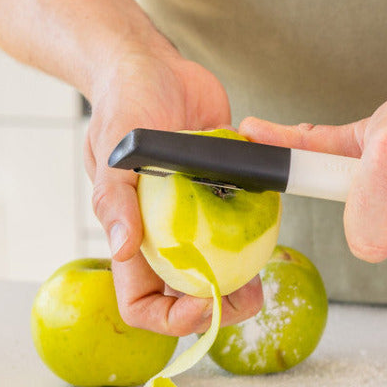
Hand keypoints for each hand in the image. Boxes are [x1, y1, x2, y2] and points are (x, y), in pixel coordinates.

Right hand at [85, 49, 262, 335]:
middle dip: (218, 309)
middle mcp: (164, 235)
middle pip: (188, 296)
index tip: (203, 303)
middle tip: (249, 300)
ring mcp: (195, 219)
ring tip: (264, 282)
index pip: (141, 303)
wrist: (159, 68)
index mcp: (133, 235)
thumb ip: (115, 200)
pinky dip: (257, 244)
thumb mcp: (115, 150)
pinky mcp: (224, 195)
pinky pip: (241, 233)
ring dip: (242, 285)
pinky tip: (272, 240)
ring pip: (219, 272)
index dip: (169, 318)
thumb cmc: (125, 104)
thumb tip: (121, 248)